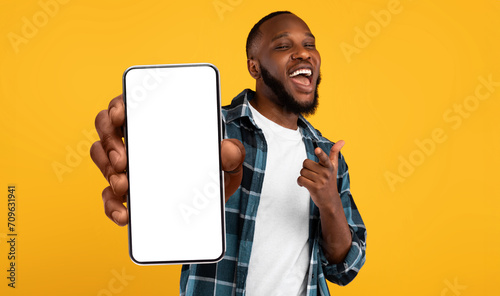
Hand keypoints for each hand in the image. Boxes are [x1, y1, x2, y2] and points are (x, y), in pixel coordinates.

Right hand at [91, 94, 245, 225]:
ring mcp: (128, 166)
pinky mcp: (126, 193)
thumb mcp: (229, 162)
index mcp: (159, 122)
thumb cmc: (216, 171)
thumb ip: (233, 154)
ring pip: (102, 158)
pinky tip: (124, 214)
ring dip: (107, 171)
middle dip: (110, 143)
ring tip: (125, 186)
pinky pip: (109, 196)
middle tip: (123, 160)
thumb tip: (228, 148)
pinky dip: (112, 205)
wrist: (214, 203)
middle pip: (107, 129)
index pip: (130, 104)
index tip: (120, 115)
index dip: (118, 105)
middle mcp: (138, 139)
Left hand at [297, 140, 344, 209]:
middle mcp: (326, 173)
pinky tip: (304, 184)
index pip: (324, 158)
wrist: (330, 200)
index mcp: (330, 166)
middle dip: (306, 168)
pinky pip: (300, 179)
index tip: (317, 150)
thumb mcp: (333, 167)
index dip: (320, 154)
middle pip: (306, 163)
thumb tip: (342, 140)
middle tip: (312, 174)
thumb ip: (335, 153)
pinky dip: (300, 182)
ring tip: (310, 180)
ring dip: (303, 175)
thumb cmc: (329, 180)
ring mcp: (320, 181)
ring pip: (302, 171)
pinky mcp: (314, 188)